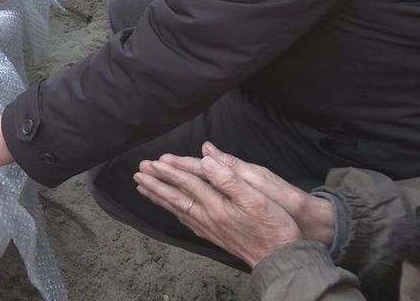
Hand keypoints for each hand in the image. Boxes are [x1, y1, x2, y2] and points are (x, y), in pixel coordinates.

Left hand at [134, 153, 301, 266]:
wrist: (281, 259)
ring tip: (145, 189)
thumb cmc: (273, 227)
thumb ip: (229, 179)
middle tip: (138, 173)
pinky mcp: (216, 237)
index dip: (170, 171)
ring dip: (160, 198)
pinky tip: (173, 212)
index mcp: (216, 204)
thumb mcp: (255, 197)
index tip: (152, 162)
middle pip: (176, 197)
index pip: (187, 183)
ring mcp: (211, 229)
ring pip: (179, 210)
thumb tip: (207, 160)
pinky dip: (176, 213)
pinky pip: (188, 222)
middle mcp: (208, 217)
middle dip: (157, 184)